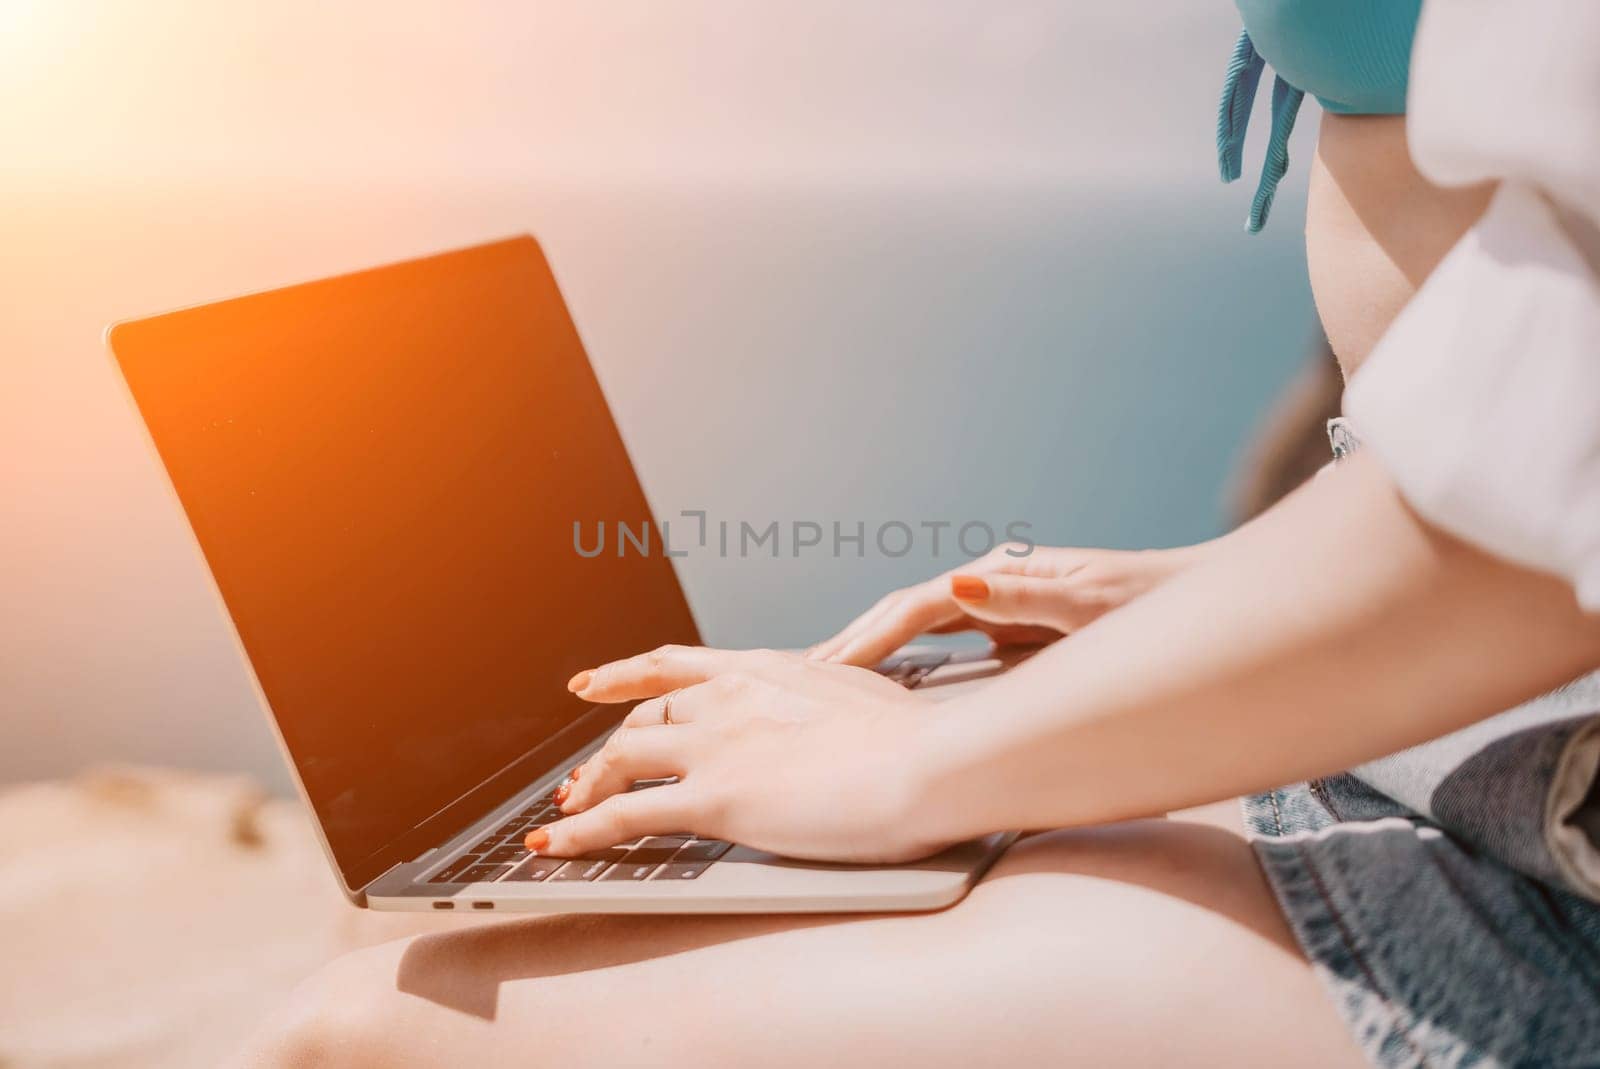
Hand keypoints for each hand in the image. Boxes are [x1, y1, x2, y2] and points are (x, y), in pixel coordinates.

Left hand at [531, 647, 952, 862]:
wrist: (930, 760)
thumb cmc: (922, 740)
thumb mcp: (866, 703)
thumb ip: (831, 711)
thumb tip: (840, 729)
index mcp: (766, 671)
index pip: (674, 666)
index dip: (624, 676)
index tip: (591, 684)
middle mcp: (729, 698)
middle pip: (643, 720)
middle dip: (607, 753)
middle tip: (585, 781)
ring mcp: (716, 745)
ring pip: (621, 762)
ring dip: (586, 791)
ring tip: (565, 817)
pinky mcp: (712, 799)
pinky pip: (623, 815)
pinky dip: (578, 834)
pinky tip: (554, 848)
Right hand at [806, 542, 1205, 666]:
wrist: (1200, 602)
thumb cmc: (1155, 607)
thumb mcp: (1094, 605)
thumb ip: (1027, 598)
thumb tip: (957, 584)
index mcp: (1001, 575)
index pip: (915, 607)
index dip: (870, 640)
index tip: (830, 673)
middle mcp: (993, 583)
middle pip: (903, 612)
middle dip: (852, 642)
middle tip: (798, 679)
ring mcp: (999, 603)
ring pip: (915, 626)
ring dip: (870, 649)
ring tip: (822, 679)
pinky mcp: (1011, 626)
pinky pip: (942, 644)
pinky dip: (904, 658)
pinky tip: (883, 680)